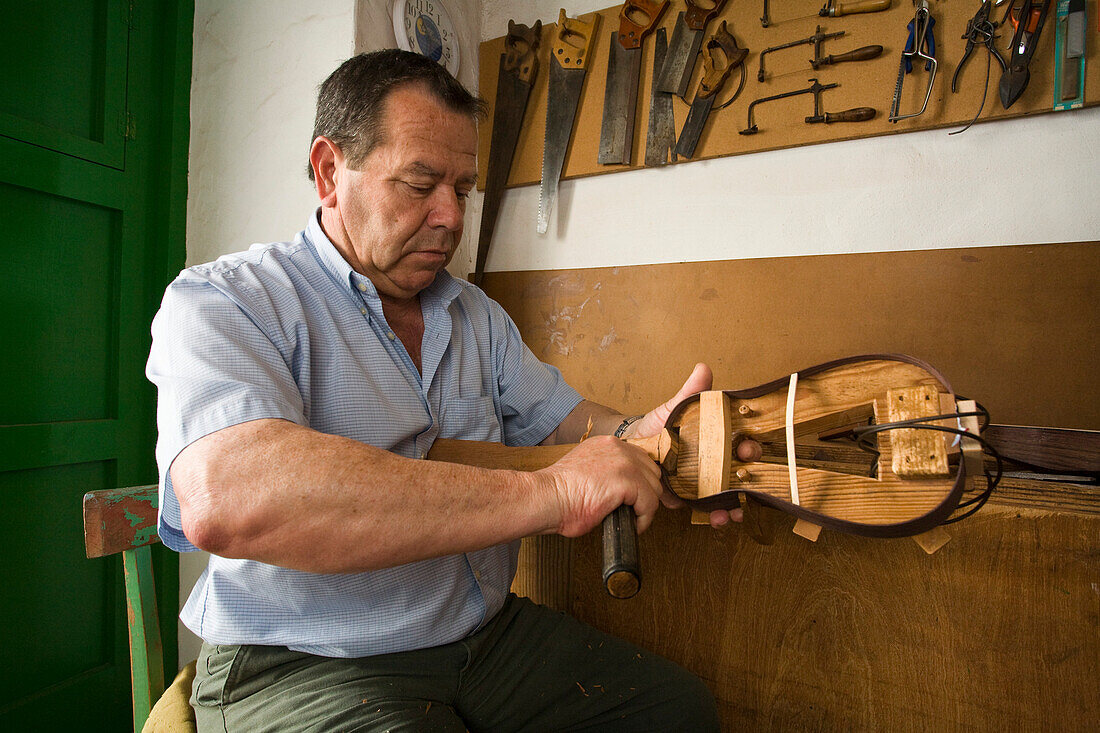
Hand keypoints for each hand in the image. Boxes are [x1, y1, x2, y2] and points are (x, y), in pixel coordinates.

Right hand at [538, 435, 664, 536]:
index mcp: (607, 443)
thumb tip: (623, 490)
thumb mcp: (586, 471)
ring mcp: (624, 462)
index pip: (640, 459)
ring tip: (631, 519)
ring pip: (654, 488)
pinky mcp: (626, 481)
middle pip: (652, 472)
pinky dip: (644, 519)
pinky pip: (649, 503)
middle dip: (646, 494)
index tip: (636, 499)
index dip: (641, 481)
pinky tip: (632, 526)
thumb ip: (606, 472)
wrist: (545, 499)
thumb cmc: (558, 493)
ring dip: (645, 507)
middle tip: (634, 511)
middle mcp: (618, 447)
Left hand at [626, 363, 743, 528]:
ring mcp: (704, 481)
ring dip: (736, 504)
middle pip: (741, 472)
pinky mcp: (690, 496)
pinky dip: (714, 514)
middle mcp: (715, 461)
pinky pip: (707, 508)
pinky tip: (716, 517)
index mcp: (716, 439)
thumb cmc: (657, 426)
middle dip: (749, 480)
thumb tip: (703, 369)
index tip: (747, 450)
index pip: (742, 443)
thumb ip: (689, 392)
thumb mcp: (673, 408)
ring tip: (733, 512)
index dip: (750, 448)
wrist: (632, 446)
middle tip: (745, 482)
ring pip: (729, 494)